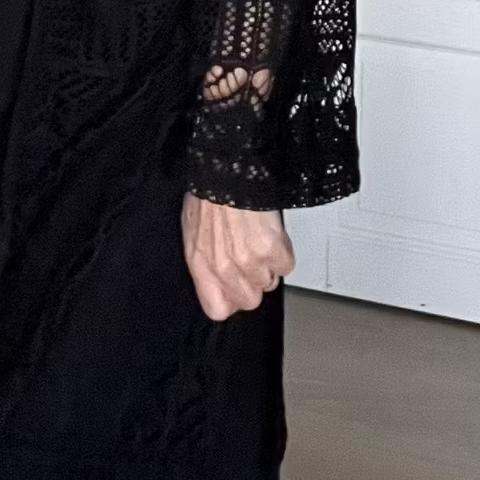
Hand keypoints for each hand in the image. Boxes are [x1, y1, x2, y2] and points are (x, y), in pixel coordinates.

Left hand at [181, 193, 294, 319]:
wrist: (228, 169)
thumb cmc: (209, 193)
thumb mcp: (194, 230)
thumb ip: (205, 259)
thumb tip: (216, 273)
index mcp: (200, 264)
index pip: (218, 309)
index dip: (231, 299)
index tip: (236, 288)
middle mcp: (224, 268)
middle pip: (250, 301)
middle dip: (254, 281)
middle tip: (252, 258)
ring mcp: (248, 261)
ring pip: (270, 282)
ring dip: (269, 263)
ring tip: (260, 238)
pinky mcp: (270, 250)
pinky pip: (286, 266)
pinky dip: (283, 251)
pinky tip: (272, 234)